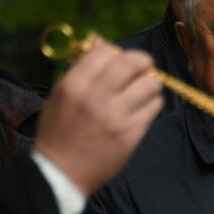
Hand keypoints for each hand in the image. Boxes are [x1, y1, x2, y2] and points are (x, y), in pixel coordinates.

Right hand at [34, 38, 162, 194]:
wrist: (61, 173)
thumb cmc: (59, 131)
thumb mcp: (61, 95)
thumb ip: (81, 68)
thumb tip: (100, 40)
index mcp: (73, 85)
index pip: (105, 51)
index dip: (117, 52)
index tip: (120, 61)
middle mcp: (94, 98)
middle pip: (132, 62)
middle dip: (142, 61)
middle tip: (143, 68)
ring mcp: (114, 117)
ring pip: (150, 84)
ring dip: (151, 84)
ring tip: (143, 91)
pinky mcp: (130, 134)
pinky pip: (154, 107)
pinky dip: (152, 104)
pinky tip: (142, 109)